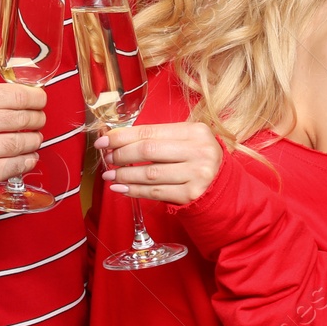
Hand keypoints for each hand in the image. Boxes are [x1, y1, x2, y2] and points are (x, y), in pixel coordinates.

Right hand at [0, 83, 46, 205]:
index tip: (41, 100)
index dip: (36, 98)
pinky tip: (28, 156)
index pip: (17, 96)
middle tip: (38, 120)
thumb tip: (21, 98)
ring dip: (34, 140)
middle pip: (24, 118)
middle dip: (37, 119)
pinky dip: (28, 160)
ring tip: (33, 138)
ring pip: (25, 142)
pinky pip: (18, 165)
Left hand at [98, 121, 222, 205]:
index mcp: (195, 131)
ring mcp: (197, 174)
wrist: (222, 186)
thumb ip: (157, 137)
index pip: (150, 132)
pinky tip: (121, 188)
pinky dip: (134, 191)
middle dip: (122, 155)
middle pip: (148, 151)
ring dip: (124, 175)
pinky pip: (155, 192)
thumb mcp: (185, 141)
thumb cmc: (196, 159)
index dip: (122, 137)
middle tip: (107, 158)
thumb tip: (116, 138)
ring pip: (150, 174)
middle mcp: (199, 151)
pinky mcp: (191, 194)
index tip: (104, 141)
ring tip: (110, 175)